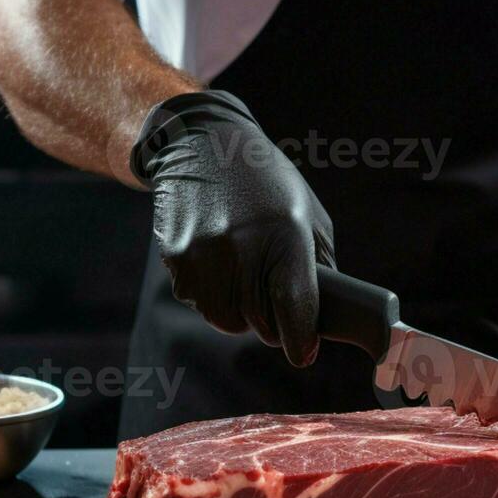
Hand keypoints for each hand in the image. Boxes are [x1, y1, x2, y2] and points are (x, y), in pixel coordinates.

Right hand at [131, 90, 335, 364]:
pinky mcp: (178, 261)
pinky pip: (201, 302)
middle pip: (261, 324)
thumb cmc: (268, 184)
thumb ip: (318, 268)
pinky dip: (213, 292)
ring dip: (240, 308)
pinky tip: (217, 257)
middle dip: (273, 317)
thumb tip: (319, 321)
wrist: (202, 146)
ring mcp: (205, 257)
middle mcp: (243, 248)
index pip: (294, 307)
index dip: (301, 338)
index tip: (304, 351)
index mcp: (286, 235)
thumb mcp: (308, 214)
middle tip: (272, 286)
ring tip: (243, 266)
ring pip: (228, 320)